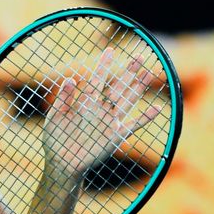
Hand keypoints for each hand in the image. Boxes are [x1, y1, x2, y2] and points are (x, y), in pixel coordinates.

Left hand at [42, 47, 159, 176]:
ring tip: (150, 72)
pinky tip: (158, 108)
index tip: (110, 50)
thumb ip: (63, 99)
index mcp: (86, 102)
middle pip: (118, 86)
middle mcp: (101, 109)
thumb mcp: (55, 117)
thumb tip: (70, 79)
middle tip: (139, 55)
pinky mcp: (116, 136)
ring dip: (139, 87)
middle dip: (129, 71)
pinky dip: (146, 117)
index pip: (97, 79)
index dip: (104, 65)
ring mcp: (110, 122)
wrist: (62, 163)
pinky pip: (134, 125)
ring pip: (128, 100)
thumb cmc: (56, 139)